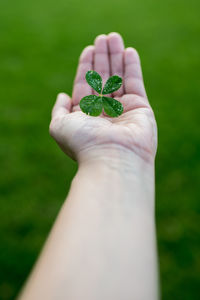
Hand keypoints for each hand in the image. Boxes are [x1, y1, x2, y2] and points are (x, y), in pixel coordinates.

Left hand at [49, 33, 156, 163]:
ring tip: (114, 37)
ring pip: (119, 77)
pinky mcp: (140, 108)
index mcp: (86, 115)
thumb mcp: (59, 126)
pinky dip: (132, 67)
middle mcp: (104, 112)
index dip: (87, 67)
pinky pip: (135, 82)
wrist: (112, 158)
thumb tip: (63, 95)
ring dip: (116, 57)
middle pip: (103, 78)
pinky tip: (128, 51)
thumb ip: (58, 110)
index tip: (89, 49)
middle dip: (102, 58)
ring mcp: (123, 109)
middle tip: (103, 38)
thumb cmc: (84, 143)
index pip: (86, 85)